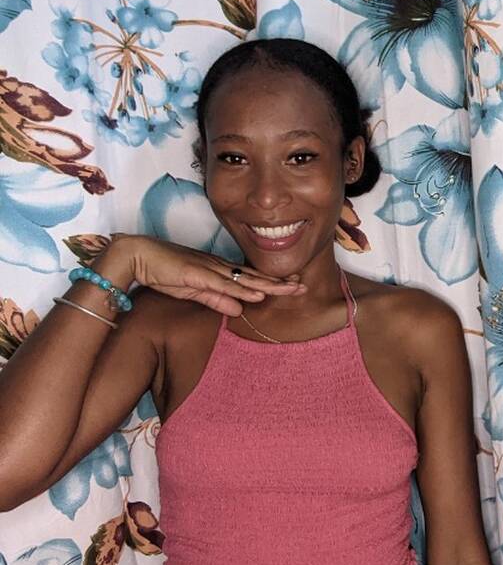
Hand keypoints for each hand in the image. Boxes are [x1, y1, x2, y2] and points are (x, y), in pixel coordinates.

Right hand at [95, 235, 303, 315]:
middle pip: (255, 276)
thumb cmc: (164, 271)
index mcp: (219, 270)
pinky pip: (223, 284)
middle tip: (304, 286)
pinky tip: (257, 292)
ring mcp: (209, 269)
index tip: (293, 286)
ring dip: (269, 285)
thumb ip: (216, 299)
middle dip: (280, 282)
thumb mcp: (195, 290)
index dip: (273, 283)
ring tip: (291, 289)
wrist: (137, 256)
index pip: (251, 278)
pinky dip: (242, 289)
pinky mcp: (197, 273)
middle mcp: (219, 267)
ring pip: (246, 279)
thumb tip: (239, 309)